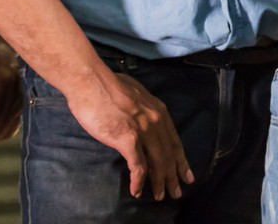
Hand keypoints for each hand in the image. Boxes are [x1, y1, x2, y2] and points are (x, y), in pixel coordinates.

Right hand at [65, 70, 192, 200]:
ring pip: (157, 162)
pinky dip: (139, 181)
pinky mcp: (128, 139)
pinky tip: (137, 191)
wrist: (91, 81)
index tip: (186, 174)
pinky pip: (138, 166)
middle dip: (173, 176)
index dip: (181, 160)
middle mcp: (155, 120)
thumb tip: (140, 116)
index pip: (174, 141)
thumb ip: (142, 108)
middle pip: (168, 155)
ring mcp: (143, 130)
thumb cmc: (106, 85)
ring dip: (159, 182)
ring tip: (159, 196)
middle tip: (176, 192)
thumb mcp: (135, 94)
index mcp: (158, 110)